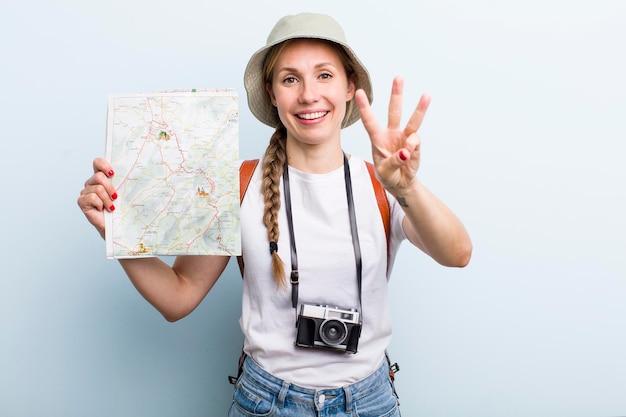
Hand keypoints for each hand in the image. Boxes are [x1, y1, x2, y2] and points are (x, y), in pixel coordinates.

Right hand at [77, 158, 116, 237]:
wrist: (115, 226)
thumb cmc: (120, 209)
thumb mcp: (123, 193)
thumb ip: (123, 182)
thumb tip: (134, 173)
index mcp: (101, 177)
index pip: (97, 163)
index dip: (103, 165)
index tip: (113, 173)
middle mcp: (91, 183)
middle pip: (98, 176)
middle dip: (110, 187)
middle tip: (115, 197)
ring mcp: (85, 192)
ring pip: (97, 188)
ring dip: (107, 199)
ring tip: (111, 207)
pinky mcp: (81, 201)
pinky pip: (91, 197)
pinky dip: (100, 204)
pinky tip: (102, 209)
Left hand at [355, 76, 429, 194]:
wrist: (401, 182)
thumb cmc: (388, 175)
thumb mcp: (385, 172)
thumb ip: (394, 161)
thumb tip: (406, 151)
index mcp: (377, 138)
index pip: (369, 121)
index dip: (364, 107)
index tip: (359, 91)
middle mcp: (391, 133)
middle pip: (394, 111)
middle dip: (396, 94)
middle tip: (399, 77)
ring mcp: (405, 137)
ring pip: (412, 120)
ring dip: (420, 108)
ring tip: (426, 95)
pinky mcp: (415, 144)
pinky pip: (416, 142)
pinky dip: (413, 150)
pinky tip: (409, 157)